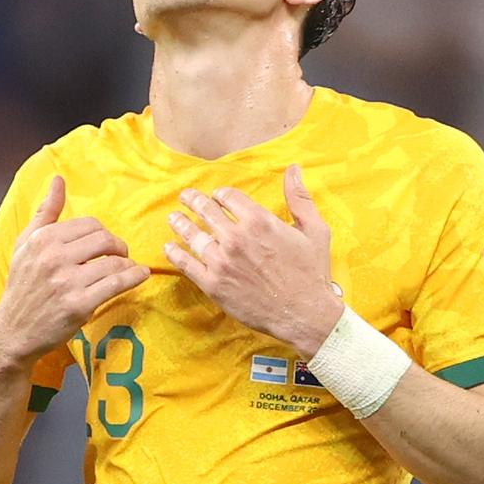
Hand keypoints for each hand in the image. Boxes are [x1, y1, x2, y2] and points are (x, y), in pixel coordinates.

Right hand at [0, 176, 149, 367]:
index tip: (106, 243)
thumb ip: (45, 211)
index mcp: (43, 239)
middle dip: (118, 246)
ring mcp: (67, 282)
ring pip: (113, 262)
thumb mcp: (25, 244)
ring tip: (129, 267)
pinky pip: (116, 284)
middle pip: (104, 239)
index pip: (89, 224)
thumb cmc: (22, 285)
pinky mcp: (79, 305)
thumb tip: (58, 179)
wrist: (12, 331)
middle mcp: (54, 258)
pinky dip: (134, 277)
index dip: (104, 233)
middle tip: (120, 254)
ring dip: (127, 264)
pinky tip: (140, 275)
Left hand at [164, 165, 343, 356]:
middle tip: (185, 197)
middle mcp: (236, 237)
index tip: (217, 197)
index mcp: (259, 221)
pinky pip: (187, 264)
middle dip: (193, 201)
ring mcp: (222, 261)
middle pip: (206, 211)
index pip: (228, 197)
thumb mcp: (314, 229)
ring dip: (180, 223)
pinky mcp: (214, 284)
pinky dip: (175, 254)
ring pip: (193, 235)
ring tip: (173, 217)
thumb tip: (293, 169)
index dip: (220, 194)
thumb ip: (299, 197)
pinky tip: (169, 247)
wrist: (304, 314)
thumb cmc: (311, 273)